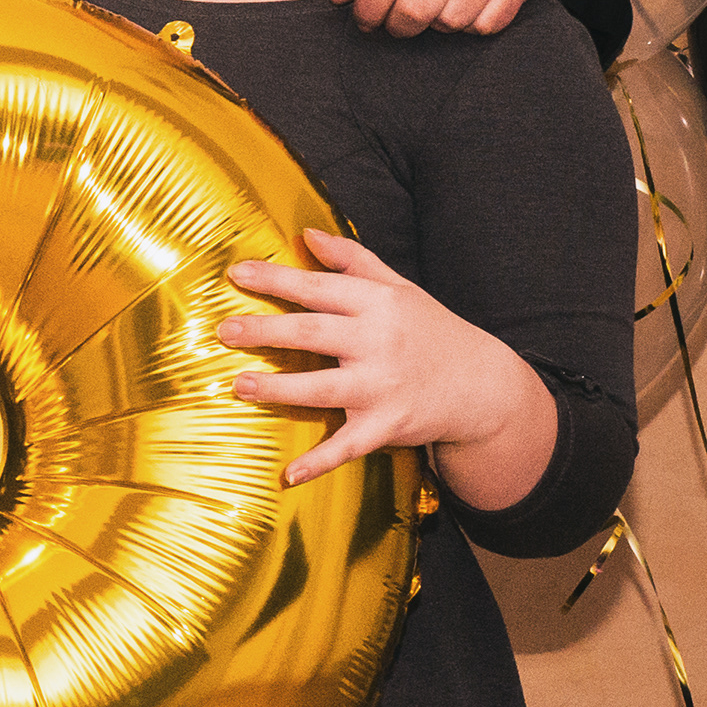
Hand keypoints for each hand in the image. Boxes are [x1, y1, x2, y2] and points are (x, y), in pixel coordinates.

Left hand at [216, 227, 556, 501]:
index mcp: (378, 304)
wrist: (482, 385)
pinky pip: (348, 446)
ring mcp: (382, 387)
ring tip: (238, 386)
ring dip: (278, 389)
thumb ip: (352, 260)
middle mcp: (378, 343)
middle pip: (313, 334)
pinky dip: (320, 462)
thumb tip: (308, 233)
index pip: (318, 288)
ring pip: (322, 389)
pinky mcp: (387, 425)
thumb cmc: (430, 330)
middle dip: (266, 332)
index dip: (276, 279)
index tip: (236, 273)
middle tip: (224, 331)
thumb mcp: (399, 288)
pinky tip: (289, 474)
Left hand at [329, 0, 551, 36]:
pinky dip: (470, 25)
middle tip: (396, 21)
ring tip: (435, 5)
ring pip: (449, 22)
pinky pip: (484, 26)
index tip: (365, 19)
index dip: (367, 8)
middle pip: (414, 8)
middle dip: (397, 25)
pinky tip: (465, 5)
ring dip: (435, 24)